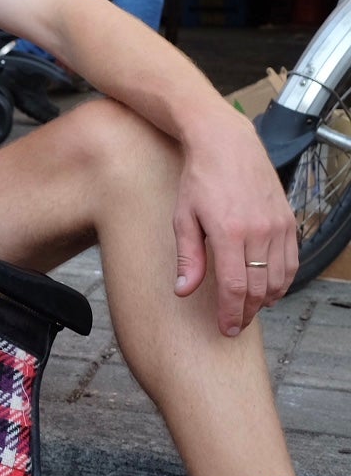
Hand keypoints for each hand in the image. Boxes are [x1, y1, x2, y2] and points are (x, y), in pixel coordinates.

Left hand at [172, 115, 297, 334]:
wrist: (227, 145)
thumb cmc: (199, 180)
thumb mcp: (183, 217)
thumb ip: (187, 257)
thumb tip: (184, 292)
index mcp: (229, 233)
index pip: (234, 287)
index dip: (231, 313)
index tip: (226, 330)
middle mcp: (259, 231)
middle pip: (258, 287)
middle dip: (246, 312)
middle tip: (234, 326)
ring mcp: (278, 226)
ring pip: (279, 278)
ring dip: (265, 299)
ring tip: (248, 310)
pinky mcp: (289, 221)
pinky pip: (291, 261)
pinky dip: (282, 280)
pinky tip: (268, 288)